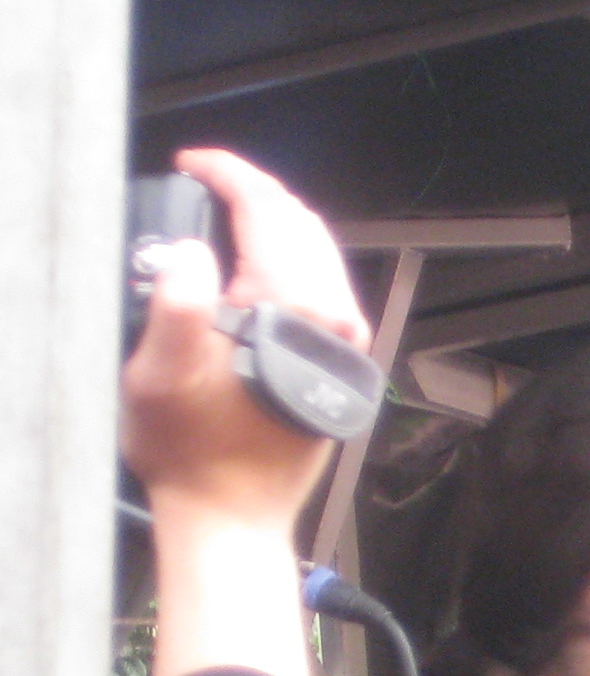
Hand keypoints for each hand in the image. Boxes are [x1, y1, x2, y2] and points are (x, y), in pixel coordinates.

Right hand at [120, 148, 369, 523]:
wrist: (232, 512)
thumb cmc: (192, 450)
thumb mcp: (161, 371)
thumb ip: (178, 302)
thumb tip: (195, 251)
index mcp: (293, 310)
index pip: (268, 212)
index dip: (228, 175)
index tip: (192, 163)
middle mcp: (333, 320)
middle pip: (300, 224)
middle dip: (254, 192)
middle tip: (207, 180)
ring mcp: (342, 342)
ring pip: (317, 252)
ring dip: (274, 223)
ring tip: (226, 210)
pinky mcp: (339, 361)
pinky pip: (322, 285)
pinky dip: (289, 257)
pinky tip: (255, 260)